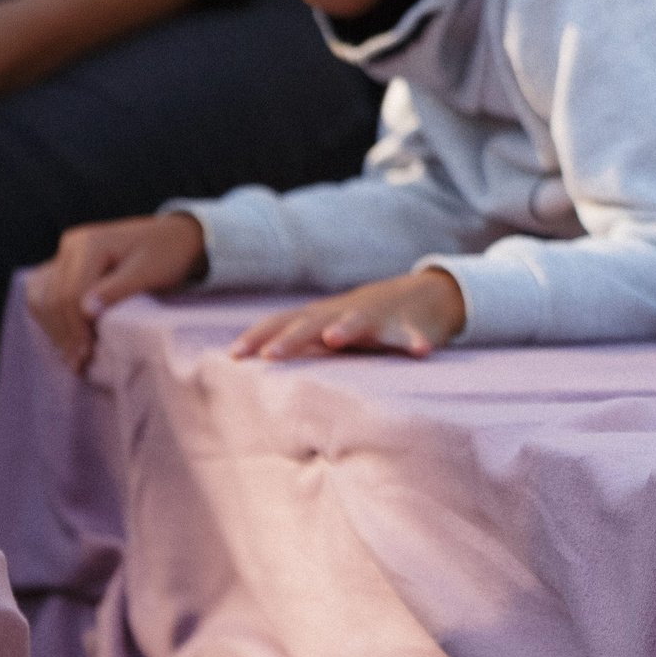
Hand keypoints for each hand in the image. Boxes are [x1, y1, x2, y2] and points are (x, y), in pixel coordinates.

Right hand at [27, 213, 208, 373]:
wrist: (175, 237)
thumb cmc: (167, 254)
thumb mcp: (150, 271)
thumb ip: (118, 289)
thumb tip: (86, 311)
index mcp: (89, 243)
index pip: (70, 293)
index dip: (76, 328)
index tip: (87, 355)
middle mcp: (71, 246)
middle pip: (51, 297)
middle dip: (63, 333)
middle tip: (78, 364)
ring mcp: (65, 256)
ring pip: (40, 297)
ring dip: (53, 328)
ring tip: (72, 357)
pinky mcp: (65, 267)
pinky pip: (44, 295)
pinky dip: (51, 319)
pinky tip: (66, 339)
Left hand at [230, 269, 466, 360]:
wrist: (422, 295)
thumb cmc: (360, 320)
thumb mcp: (326, 326)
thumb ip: (292, 340)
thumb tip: (239, 361)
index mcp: (319, 317)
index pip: (281, 323)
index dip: (257, 337)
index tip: (233, 355)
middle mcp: (344, 313)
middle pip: (312, 324)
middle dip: (291, 338)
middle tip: (270, 355)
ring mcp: (378, 317)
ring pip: (359, 321)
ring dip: (347, 327)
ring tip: (335, 337)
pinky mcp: (410, 326)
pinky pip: (413, 334)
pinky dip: (416, 340)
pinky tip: (422, 351)